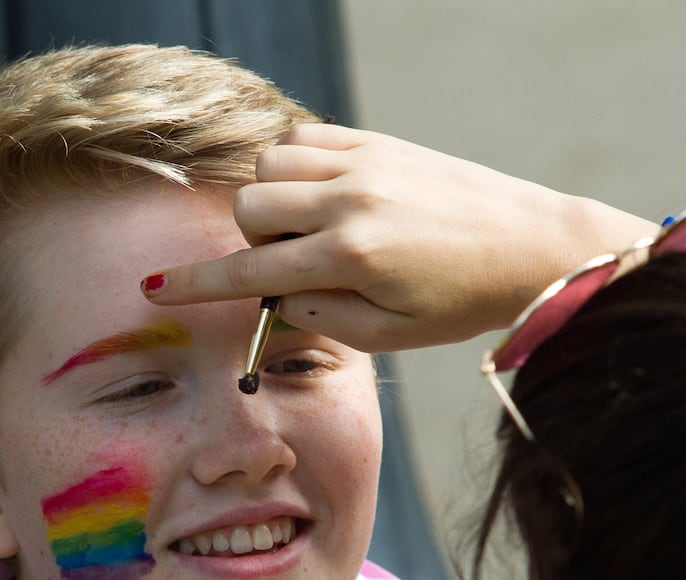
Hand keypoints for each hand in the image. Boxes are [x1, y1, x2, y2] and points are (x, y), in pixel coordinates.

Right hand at [143, 124, 655, 353]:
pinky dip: (293, 166)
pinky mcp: (377, 141)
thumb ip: (319, 319)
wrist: (529, 246)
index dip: (197, 285)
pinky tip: (320, 194)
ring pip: (269, 167)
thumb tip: (271, 296)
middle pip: (250, 206)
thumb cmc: (460, 302)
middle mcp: (349, 200)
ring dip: (271, 200)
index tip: (156, 291)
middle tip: (292, 263)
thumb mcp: (389, 335)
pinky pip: (301, 139)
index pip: (250, 269)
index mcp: (351, 257)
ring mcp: (363, 162)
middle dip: (252, 240)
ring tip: (309, 229)